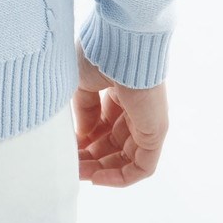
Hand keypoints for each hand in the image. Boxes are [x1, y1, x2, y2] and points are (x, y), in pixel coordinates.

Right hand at [73, 38, 167, 185]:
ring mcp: (146, 122)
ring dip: (102, 169)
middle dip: (91, 156)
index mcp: (118, 91)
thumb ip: (84, 110)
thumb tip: (82, 135)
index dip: (84, 138)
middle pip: (113, 142)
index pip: (103, 123)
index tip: (66, 146)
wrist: (121, 44)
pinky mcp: (155, 134)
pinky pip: (141, 166)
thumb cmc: (100, 53)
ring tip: (78, 174)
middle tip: (70, 166)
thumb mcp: (82, 82)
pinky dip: (120, 177)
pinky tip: (97, 178)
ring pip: (125, 157)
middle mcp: (134, 108)